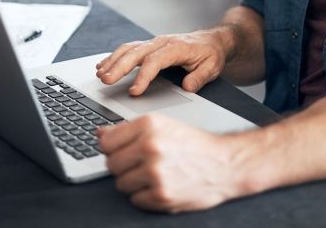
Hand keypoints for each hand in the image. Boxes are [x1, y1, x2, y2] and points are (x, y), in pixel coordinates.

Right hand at [96, 29, 230, 94]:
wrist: (212, 41)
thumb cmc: (210, 54)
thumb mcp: (212, 67)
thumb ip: (200, 77)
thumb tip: (188, 86)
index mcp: (176, 47)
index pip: (155, 61)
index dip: (143, 76)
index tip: (134, 91)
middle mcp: (162, 42)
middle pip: (136, 53)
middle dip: (119, 67)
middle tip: (106, 80)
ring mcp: (154, 43)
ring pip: (129, 49)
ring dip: (113, 61)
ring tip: (100, 74)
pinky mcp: (149, 46)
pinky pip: (128, 49)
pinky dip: (114, 56)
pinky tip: (103, 65)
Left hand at [98, 113, 244, 211]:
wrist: (225, 164)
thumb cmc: (194, 144)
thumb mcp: (163, 125)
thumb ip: (129, 130)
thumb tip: (99, 134)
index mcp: (149, 125)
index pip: (107, 142)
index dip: (113, 149)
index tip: (122, 152)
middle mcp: (150, 146)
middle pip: (111, 164)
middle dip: (124, 166)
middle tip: (143, 164)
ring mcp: (155, 172)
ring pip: (121, 183)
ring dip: (134, 182)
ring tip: (155, 174)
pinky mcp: (161, 195)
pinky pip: (135, 200)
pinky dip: (146, 196)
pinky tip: (162, 185)